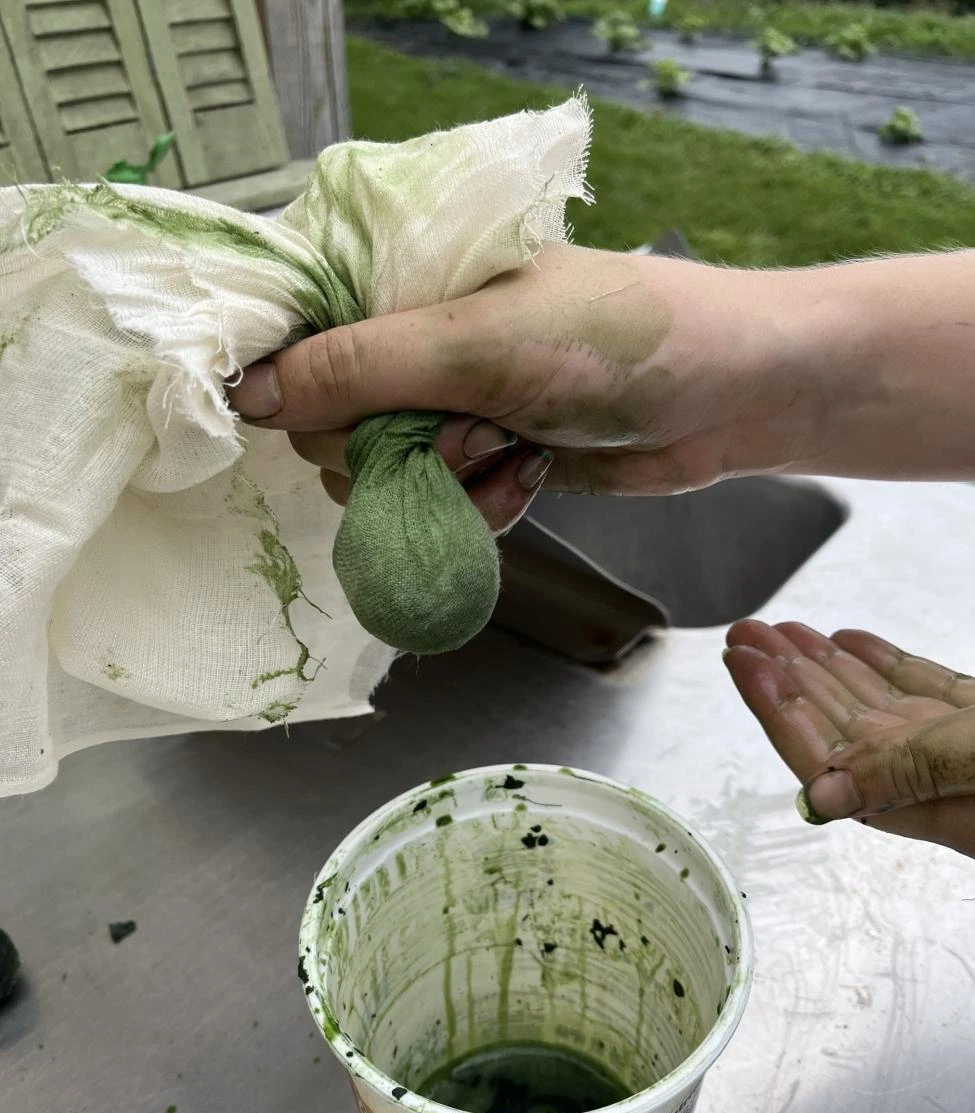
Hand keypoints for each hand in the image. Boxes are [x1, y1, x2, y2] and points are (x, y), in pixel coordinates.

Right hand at [229, 243, 800, 501]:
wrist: (728, 397)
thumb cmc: (613, 340)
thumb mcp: (478, 345)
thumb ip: (358, 368)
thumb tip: (247, 397)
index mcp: (401, 281)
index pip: (297, 330)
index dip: (292, 381)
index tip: (322, 419)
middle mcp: (414, 342)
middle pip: (328, 422)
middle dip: (390, 446)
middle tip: (462, 430)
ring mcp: (448, 405)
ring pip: (379, 477)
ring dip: (439, 485)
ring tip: (506, 454)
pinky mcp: (482, 460)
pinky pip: (434, 505)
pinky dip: (475, 508)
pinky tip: (527, 478)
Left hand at [724, 620, 974, 857]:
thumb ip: (912, 769)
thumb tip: (822, 795)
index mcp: (938, 808)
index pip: (831, 759)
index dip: (780, 710)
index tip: (744, 666)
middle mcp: (943, 785)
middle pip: (846, 730)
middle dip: (790, 679)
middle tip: (747, 638)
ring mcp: (966, 752)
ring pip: (882, 707)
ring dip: (829, 668)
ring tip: (784, 633)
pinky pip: (928, 693)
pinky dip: (887, 666)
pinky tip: (849, 643)